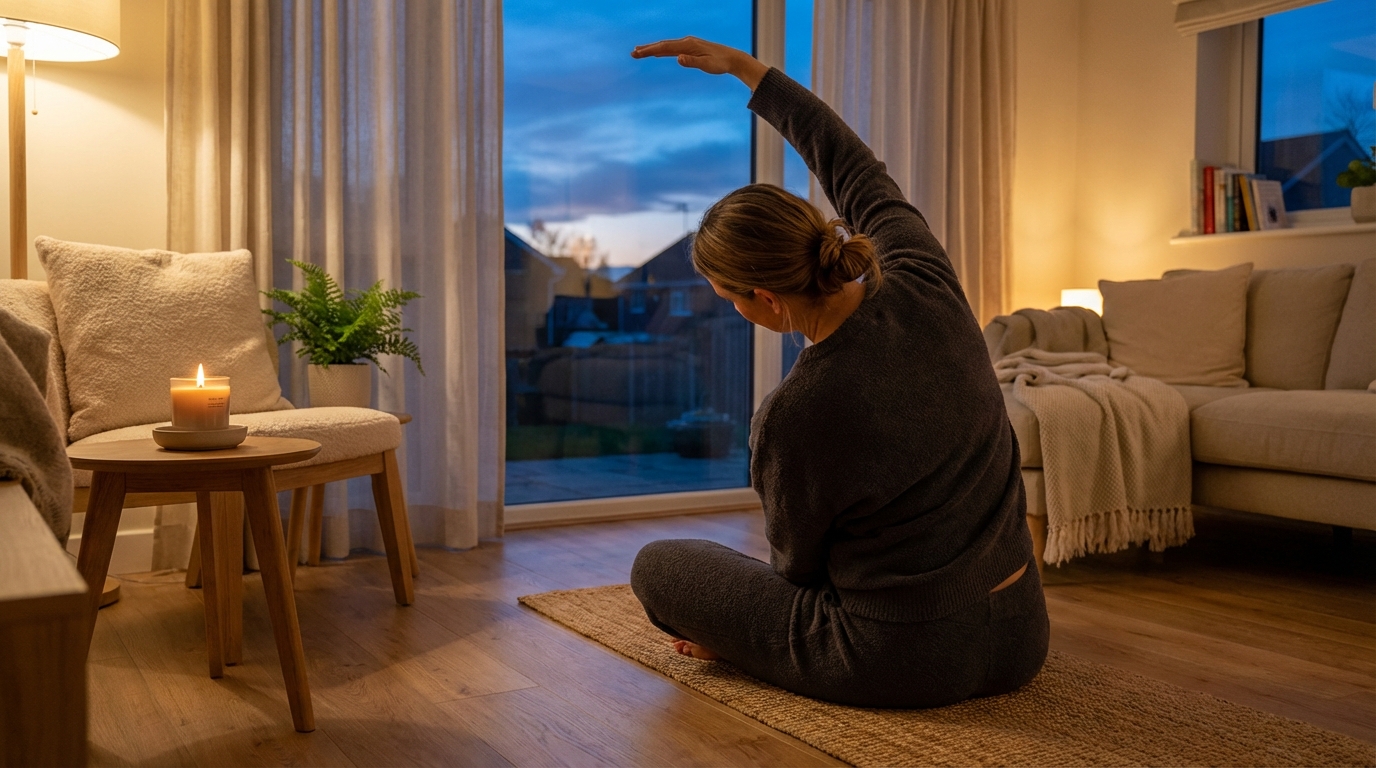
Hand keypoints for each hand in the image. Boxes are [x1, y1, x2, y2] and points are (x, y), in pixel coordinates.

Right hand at [632, 36, 768, 89]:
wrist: (732, 58)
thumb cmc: (720, 64)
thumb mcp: (706, 65)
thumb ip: (691, 62)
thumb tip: (678, 58)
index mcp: (688, 45)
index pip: (665, 48)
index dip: (650, 51)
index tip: (638, 54)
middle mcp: (686, 42)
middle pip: (663, 45)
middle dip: (647, 49)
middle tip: (633, 53)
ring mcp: (688, 44)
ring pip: (667, 46)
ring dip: (653, 48)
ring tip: (640, 51)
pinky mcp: (691, 48)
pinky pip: (673, 48)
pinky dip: (663, 50)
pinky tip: (658, 53)